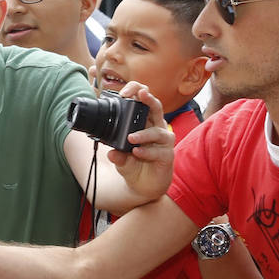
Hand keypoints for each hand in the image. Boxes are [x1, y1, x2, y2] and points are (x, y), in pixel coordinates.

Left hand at [108, 82, 174, 199]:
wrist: (142, 185)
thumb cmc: (132, 163)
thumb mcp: (118, 157)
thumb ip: (115, 153)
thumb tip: (111, 153)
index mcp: (144, 122)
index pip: (143, 101)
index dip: (137, 93)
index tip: (124, 93)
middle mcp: (156, 128)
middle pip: (156, 107)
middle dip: (148, 99)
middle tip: (140, 95)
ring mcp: (163, 142)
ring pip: (158, 132)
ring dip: (144, 134)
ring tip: (131, 138)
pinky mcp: (167, 156)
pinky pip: (159, 152)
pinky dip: (147, 152)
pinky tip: (137, 153)